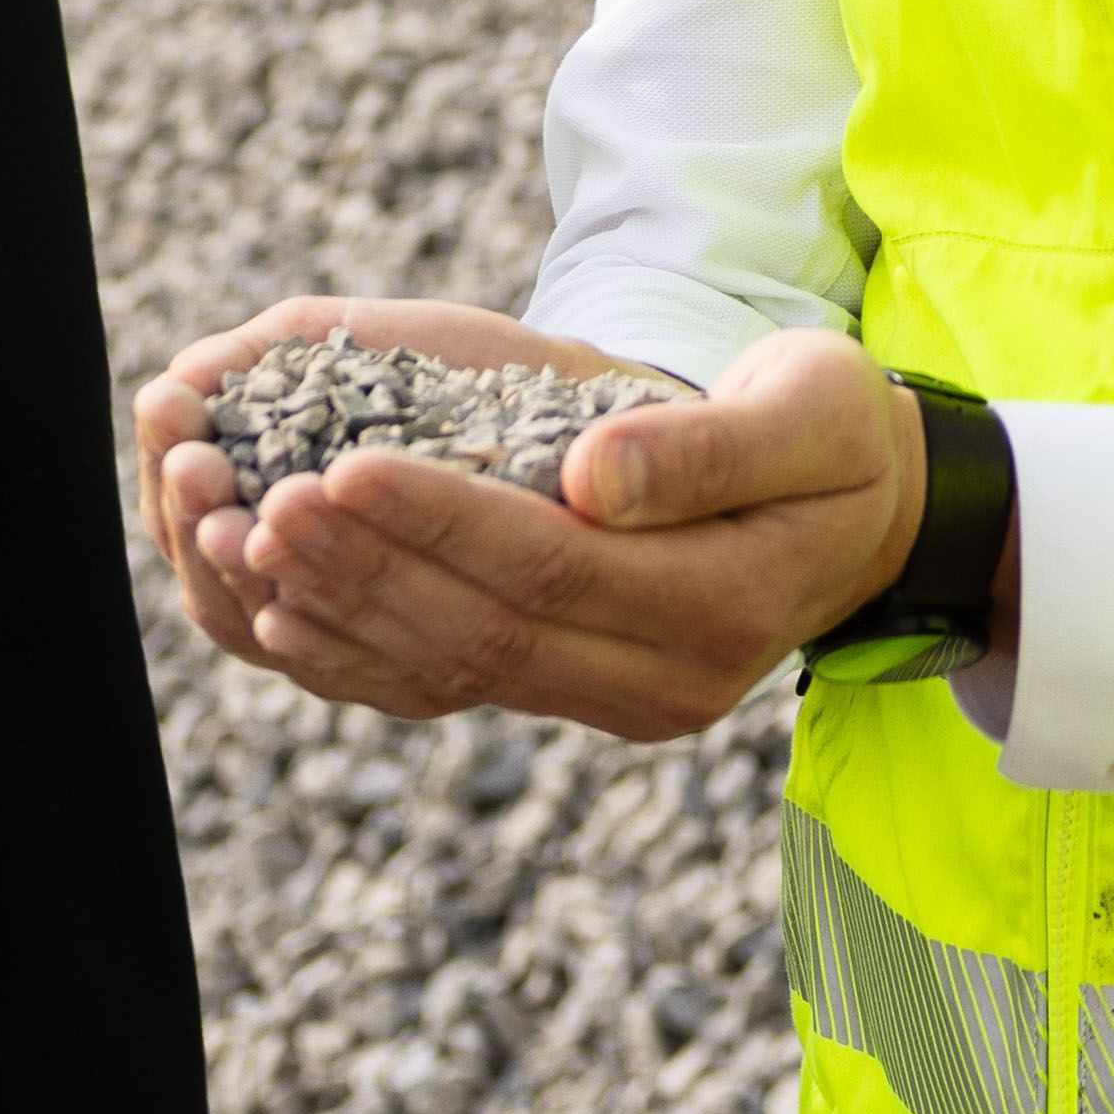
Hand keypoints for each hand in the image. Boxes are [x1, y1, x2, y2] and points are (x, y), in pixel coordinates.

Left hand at [149, 316, 930, 741]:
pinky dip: (361, 647)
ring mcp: (618, 702)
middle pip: (483, 630)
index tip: (341, 465)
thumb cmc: (839, 435)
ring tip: (244, 542)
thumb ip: (705, 445)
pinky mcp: (581, 694)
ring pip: (453, 667)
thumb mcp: (812, 410)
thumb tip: (589, 472)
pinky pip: (452, 682)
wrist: (869, 518)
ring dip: (342, 608)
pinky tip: (284, 607)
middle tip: (259, 501)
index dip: (438, 520)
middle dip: (364, 565)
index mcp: (719, 607)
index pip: (549, 567)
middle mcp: (662, 684)